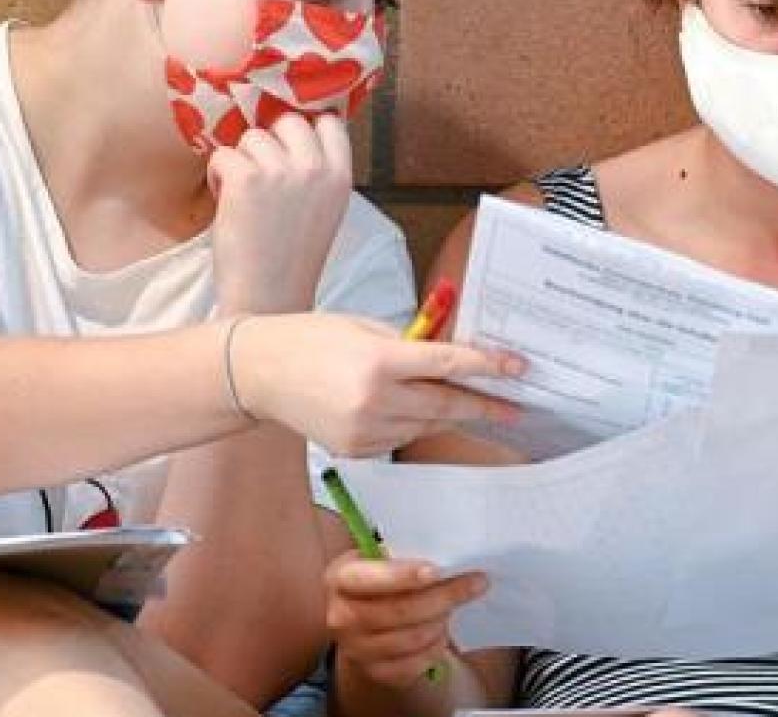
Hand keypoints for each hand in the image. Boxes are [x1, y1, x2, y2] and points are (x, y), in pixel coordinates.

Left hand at [207, 113, 351, 313]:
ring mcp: (282, 171)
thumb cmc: (289, 261)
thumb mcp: (322, 210)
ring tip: (243, 198)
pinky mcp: (247, 179)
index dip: (303, 131)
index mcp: (341, 177)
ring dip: (241, 161)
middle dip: (269, 143)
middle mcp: (316, 169)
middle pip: (288, 121)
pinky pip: (223, 155)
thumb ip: (314, 172)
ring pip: (252, 137)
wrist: (267, 300)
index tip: (288, 149)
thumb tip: (286, 133)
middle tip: (261, 178)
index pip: (328, 122)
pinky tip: (227, 204)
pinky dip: (217, 177)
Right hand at [232, 312, 522, 456]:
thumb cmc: (311, 338)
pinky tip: (418, 412)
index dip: (488, 367)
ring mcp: (364, 431)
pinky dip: (415, 425)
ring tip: (474, 406)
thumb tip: (453, 356)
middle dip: (484, 406)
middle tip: (514, 407)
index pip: (448, 365)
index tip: (518, 370)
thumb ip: (410, 344)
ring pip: (426, 425)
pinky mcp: (356, 451)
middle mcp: (374, 401)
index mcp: (379, 361)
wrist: (258, 372)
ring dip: (450, 415)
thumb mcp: (365, 327)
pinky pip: (401, 438)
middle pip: (445, 405)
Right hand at [327, 553, 487, 689]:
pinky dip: (436, 647)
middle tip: (475, 583)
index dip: (403, 576)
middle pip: (400, 611)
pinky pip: (417, 664)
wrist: (365, 623)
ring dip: (441, 621)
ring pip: (413, 638)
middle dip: (443, 597)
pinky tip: (440, 631)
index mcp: (340, 578)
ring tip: (452, 607)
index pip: (369, 578)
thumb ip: (405, 557)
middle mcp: (341, 616)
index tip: (436, 570)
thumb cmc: (381, 582)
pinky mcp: (375, 673)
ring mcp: (356, 649)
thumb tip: (449, 558)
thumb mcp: (382, 560)